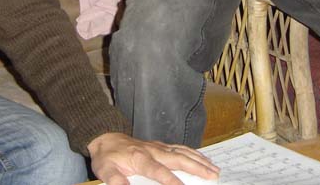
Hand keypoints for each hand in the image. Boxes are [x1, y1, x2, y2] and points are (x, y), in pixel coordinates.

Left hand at [87, 132, 219, 184]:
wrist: (106, 138)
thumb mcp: (105, 170)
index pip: (158, 170)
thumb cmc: (107, 157)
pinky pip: (180, 148)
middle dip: (196, 167)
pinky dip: (194, 153)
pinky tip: (203, 159)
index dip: (170, 179)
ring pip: (182, 152)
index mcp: (140, 158)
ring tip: (214, 168)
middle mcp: (153, 150)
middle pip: (177, 158)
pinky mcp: (161, 146)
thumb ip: (115, 180)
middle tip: (212, 175)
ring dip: (199, 160)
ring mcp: (158, 147)